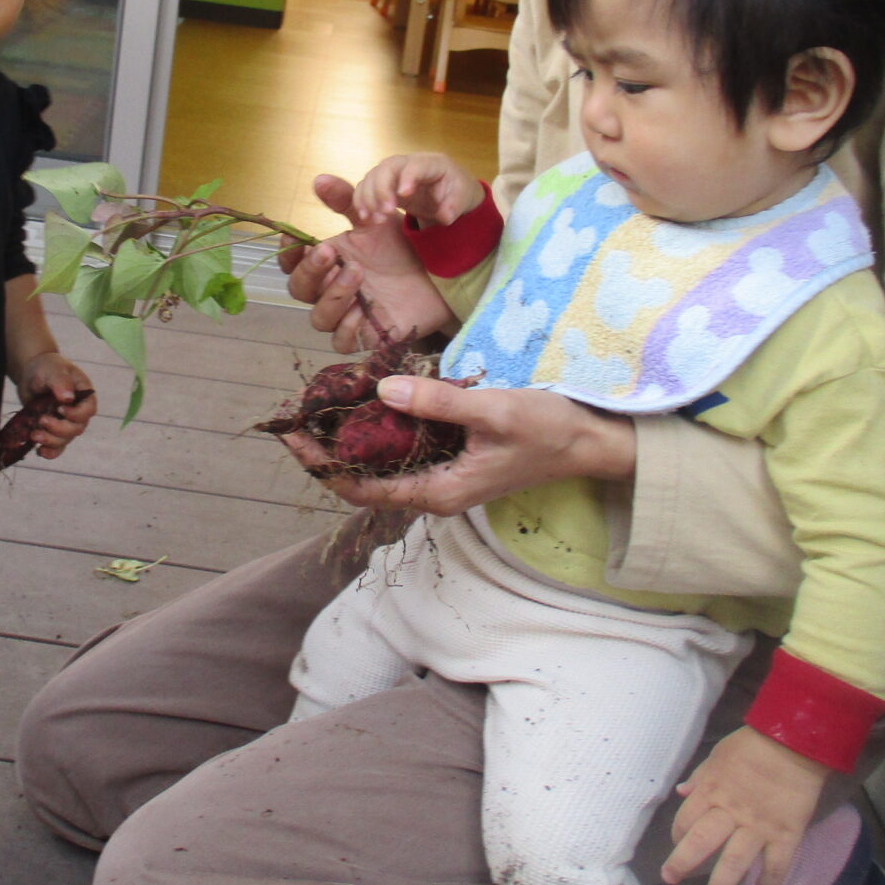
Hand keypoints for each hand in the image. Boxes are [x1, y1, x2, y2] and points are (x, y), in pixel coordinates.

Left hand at [14, 352, 97, 459]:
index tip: (60, 409)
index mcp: (84, 395)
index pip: (88, 410)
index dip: (76, 414)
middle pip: (76, 429)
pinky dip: (49, 452)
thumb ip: (60, 382)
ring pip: (65, 440)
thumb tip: (68, 398)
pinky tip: (39, 450)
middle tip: (42, 420)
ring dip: (50, 441)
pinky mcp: (53, 431)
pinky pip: (56, 447)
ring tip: (34, 435)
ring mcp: (66, 423)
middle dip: (59, 429)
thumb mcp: (53, 370)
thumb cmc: (46, 367)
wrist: (31, 374)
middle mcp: (78, 411)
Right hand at [279, 174, 455, 350]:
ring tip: (357, 272)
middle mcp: (329, 291)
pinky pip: (342, 342)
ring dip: (332, 295)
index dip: (287, 253)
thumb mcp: (373, 219)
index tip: (292, 237)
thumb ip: (346, 201)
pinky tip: (362, 309)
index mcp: (325, 263)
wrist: (438, 272)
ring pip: (319, 318)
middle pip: (299, 290)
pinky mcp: (366, 336)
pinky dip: (348, 327)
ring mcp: (346, 316)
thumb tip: (318, 179)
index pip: (291, 264)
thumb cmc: (400, 247)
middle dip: (310, 270)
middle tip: (331, 251)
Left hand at [286, 374, 635, 515]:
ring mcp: (443, 476)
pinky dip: (381, 425)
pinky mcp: (452, 458)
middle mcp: (434, 492)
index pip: (361, 488)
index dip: (322, 465)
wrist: (591, 443)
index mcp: (439, 492)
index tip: (292, 437)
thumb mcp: (495, 412)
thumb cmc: (549, 430)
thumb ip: (438, 404)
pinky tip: (368, 397)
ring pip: (382, 462)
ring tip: (321, 402)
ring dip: (352, 436)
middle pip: (364, 477)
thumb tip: (382, 392)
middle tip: (299, 412)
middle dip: (328, 449)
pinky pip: (405, 446)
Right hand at [353, 153, 483, 227]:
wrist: (448, 191)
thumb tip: (444, 217)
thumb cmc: (456, 190)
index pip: (415, 165)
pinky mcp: (384, 184)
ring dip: (369, 198)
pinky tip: (367, 218)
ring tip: (376, 219)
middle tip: (387, 211)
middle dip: (382, 188)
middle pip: (387, 167)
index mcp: (431, 163)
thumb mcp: (463, 197)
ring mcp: (394, 173)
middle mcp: (408, 163)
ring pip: (372, 176)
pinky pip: (366, 187)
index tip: (403, 195)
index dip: (407, 177)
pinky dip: (362, 202)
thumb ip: (454, 206)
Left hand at [662, 727, 831, 884]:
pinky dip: (770, 879)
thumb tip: (681, 792)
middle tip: (670, 879)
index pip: (685, 819)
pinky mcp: (786, 834)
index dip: (677, 833)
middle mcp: (730, 812)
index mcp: (711, 790)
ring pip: (734, 862)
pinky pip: (777, 864)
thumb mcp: (718, 754)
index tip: (677, 843)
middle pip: (701, 843)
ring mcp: (759, 826)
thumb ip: (700, 776)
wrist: (793, 742)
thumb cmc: (752, 745)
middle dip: (682, 864)